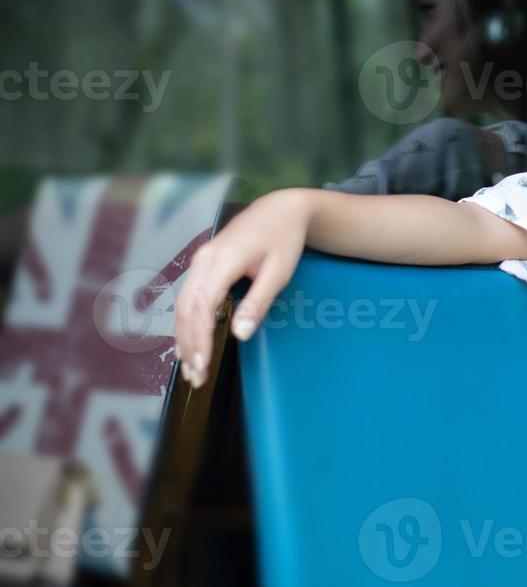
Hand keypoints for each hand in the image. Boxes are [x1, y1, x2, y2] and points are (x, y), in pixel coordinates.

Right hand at [172, 188, 310, 390]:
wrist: (280, 209)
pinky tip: (189, 344)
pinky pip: (188, 297)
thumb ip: (258, 303)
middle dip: (188, 345)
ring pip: (182, 305)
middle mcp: (203, 260)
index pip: (202, 307)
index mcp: (222, 260)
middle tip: (196, 377)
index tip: (203, 365)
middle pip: (185, 310)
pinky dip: (187, 323)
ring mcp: (200, 261)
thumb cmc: (283, 239)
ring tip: (191, 369)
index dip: (200, 339)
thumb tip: (239, 336)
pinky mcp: (203, 264)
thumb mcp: (278, 272)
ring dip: (184, 338)